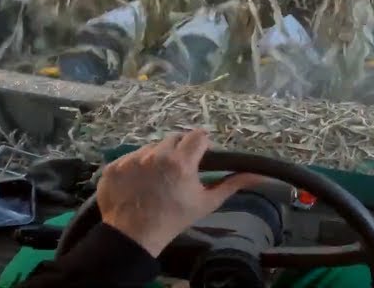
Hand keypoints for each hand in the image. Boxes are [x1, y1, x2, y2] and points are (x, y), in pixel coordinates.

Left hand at [97, 129, 262, 256]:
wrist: (134, 236)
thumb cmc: (174, 219)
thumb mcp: (206, 203)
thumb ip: (232, 185)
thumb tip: (259, 175)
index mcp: (181, 162)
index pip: (198, 136)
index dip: (201, 146)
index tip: (199, 158)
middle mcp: (156, 154)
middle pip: (174, 139)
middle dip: (179, 151)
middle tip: (178, 172)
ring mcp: (132, 158)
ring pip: (152, 147)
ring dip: (157, 158)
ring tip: (156, 180)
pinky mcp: (114, 165)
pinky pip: (130, 157)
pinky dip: (136, 167)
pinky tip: (138, 183)